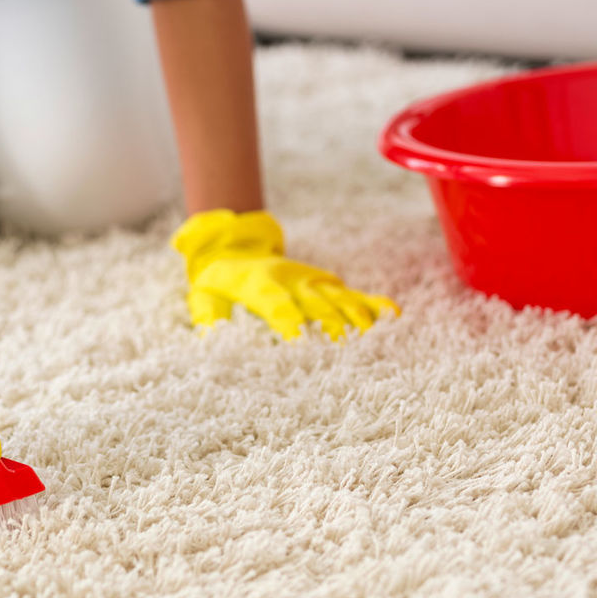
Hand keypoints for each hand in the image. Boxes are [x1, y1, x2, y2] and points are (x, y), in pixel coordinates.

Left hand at [172, 209, 398, 339]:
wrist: (236, 245)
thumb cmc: (218, 280)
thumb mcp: (203, 296)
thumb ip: (207, 317)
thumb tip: (210, 339)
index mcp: (260, 283)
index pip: (278, 305)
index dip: (290, 323)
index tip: (301, 344)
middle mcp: (291, 279)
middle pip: (316, 304)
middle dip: (331, 327)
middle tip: (346, 352)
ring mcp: (312, 279)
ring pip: (339, 298)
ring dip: (356, 318)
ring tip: (374, 340)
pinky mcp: (325, 282)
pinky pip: (352, 293)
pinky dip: (373, 304)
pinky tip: (393, 317)